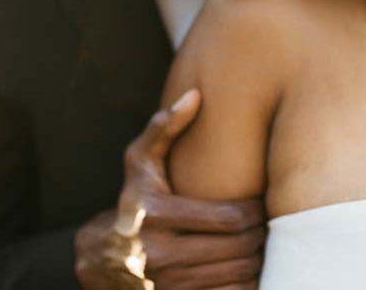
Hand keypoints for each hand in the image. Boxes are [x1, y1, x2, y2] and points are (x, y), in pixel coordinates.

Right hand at [75, 90, 265, 289]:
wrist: (97, 261)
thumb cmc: (131, 201)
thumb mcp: (139, 163)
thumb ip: (164, 128)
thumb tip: (195, 94)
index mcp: (157, 216)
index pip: (230, 218)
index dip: (255, 211)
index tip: (262, 202)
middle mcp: (160, 256)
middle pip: (238, 249)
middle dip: (260, 236)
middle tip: (268, 223)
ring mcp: (167, 286)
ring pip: (236, 277)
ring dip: (256, 262)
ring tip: (261, 244)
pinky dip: (243, 286)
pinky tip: (246, 269)